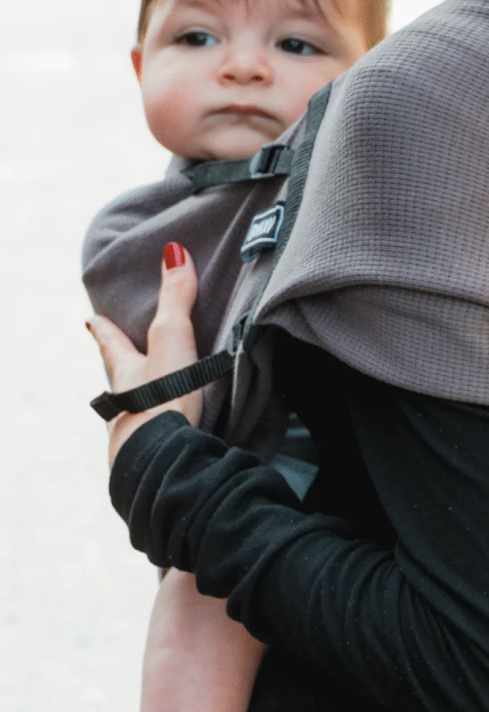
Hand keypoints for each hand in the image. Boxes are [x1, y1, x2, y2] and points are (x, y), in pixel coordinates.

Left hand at [87, 242, 202, 464]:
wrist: (163, 459)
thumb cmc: (161, 397)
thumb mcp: (171, 339)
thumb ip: (175, 298)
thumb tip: (173, 251)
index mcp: (126, 372)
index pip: (111, 343)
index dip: (102, 330)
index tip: (89, 320)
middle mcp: (123, 402)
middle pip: (118, 380)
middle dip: (118, 368)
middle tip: (117, 359)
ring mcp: (134, 432)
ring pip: (131, 412)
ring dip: (137, 404)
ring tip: (144, 400)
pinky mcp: (154, 456)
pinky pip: (154, 439)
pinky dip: (159, 433)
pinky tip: (168, 438)